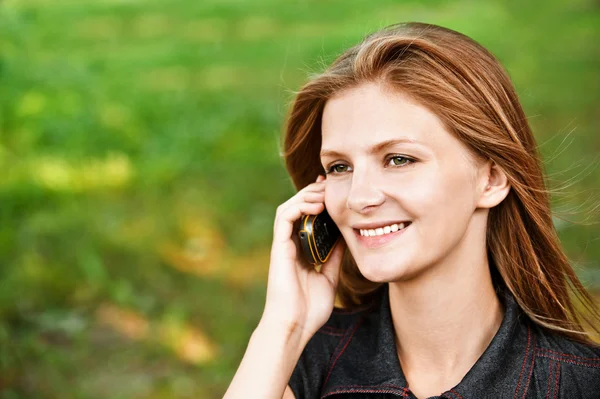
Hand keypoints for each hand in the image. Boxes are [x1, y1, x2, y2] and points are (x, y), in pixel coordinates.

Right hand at [261, 175, 345, 342]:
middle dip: (313, 192)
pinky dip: (299, 206)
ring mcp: (283, 245)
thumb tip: (347, 237)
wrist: (294, 326)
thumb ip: (334, 256)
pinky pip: (284, 217)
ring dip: (306, 195)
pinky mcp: (278, 247)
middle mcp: (290, 244)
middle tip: (330, 183)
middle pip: (298, 208)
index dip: (319, 201)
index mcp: (301, 251)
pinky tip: (316, 204)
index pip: (308, 217)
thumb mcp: (329, 277)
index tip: (334, 190)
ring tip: (323, 190)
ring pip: (289, 207)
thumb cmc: (309, 309)